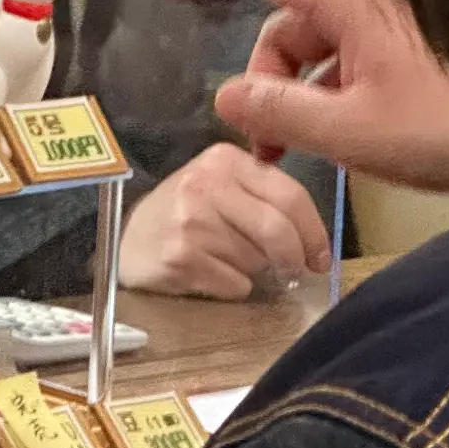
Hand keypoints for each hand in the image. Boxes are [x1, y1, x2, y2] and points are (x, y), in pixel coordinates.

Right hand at [119, 142, 330, 300]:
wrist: (128, 239)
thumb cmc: (185, 215)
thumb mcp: (221, 186)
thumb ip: (263, 194)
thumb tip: (314, 238)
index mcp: (224, 160)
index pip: (290, 195)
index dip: (314, 232)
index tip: (320, 257)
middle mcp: (204, 184)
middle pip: (278, 229)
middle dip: (293, 258)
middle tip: (294, 272)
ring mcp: (189, 221)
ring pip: (257, 260)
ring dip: (253, 270)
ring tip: (225, 260)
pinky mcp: (180, 256)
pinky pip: (235, 284)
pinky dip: (232, 287)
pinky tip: (210, 274)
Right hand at [160, 0, 448, 192]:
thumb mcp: (352, 129)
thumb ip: (280, 111)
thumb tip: (229, 96)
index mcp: (348, 3)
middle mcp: (367, 2)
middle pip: (288, 28)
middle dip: (266, 82)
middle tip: (265, 144)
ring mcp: (393, 23)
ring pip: (318, 51)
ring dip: (300, 97)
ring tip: (303, 151)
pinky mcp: (414, 46)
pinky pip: (351, 61)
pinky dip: (333, 95)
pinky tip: (343, 136)